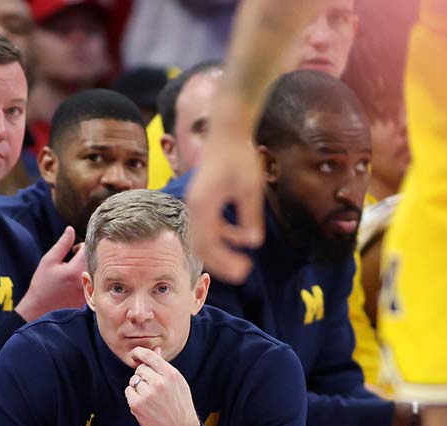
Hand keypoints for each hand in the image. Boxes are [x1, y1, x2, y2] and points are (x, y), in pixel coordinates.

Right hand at [15, 227, 88, 321]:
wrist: (39, 309)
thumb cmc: (42, 284)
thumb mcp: (48, 261)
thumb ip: (62, 244)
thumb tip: (71, 229)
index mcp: (75, 270)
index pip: (88, 249)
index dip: (81, 246)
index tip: (73, 250)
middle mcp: (84, 280)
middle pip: (94, 260)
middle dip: (86, 256)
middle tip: (74, 259)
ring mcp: (88, 290)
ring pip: (95, 271)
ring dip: (87, 267)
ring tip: (74, 272)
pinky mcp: (88, 298)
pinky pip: (93, 282)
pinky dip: (87, 278)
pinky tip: (75, 283)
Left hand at [124, 347, 200, 425]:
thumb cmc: (180, 404)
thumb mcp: (177, 382)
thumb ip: (164, 365)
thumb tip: (156, 349)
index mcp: (170, 374)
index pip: (149, 356)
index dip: (138, 352)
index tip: (135, 354)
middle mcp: (159, 383)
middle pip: (140, 369)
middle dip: (143, 375)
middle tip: (151, 386)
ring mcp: (147, 394)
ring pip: (133, 380)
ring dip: (138, 386)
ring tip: (150, 396)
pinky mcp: (137, 405)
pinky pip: (128, 392)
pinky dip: (133, 396)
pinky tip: (144, 403)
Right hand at [184, 135, 264, 283]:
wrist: (227, 130)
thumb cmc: (239, 156)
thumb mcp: (250, 188)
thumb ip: (250, 217)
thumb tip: (252, 244)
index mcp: (202, 205)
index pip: (208, 245)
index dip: (224, 262)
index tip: (243, 271)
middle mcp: (194, 207)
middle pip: (201, 246)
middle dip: (221, 263)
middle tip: (243, 273)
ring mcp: (196, 204)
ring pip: (204, 239)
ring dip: (222, 252)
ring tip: (243, 263)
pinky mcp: (203, 200)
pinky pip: (209, 226)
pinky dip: (223, 236)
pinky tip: (241, 239)